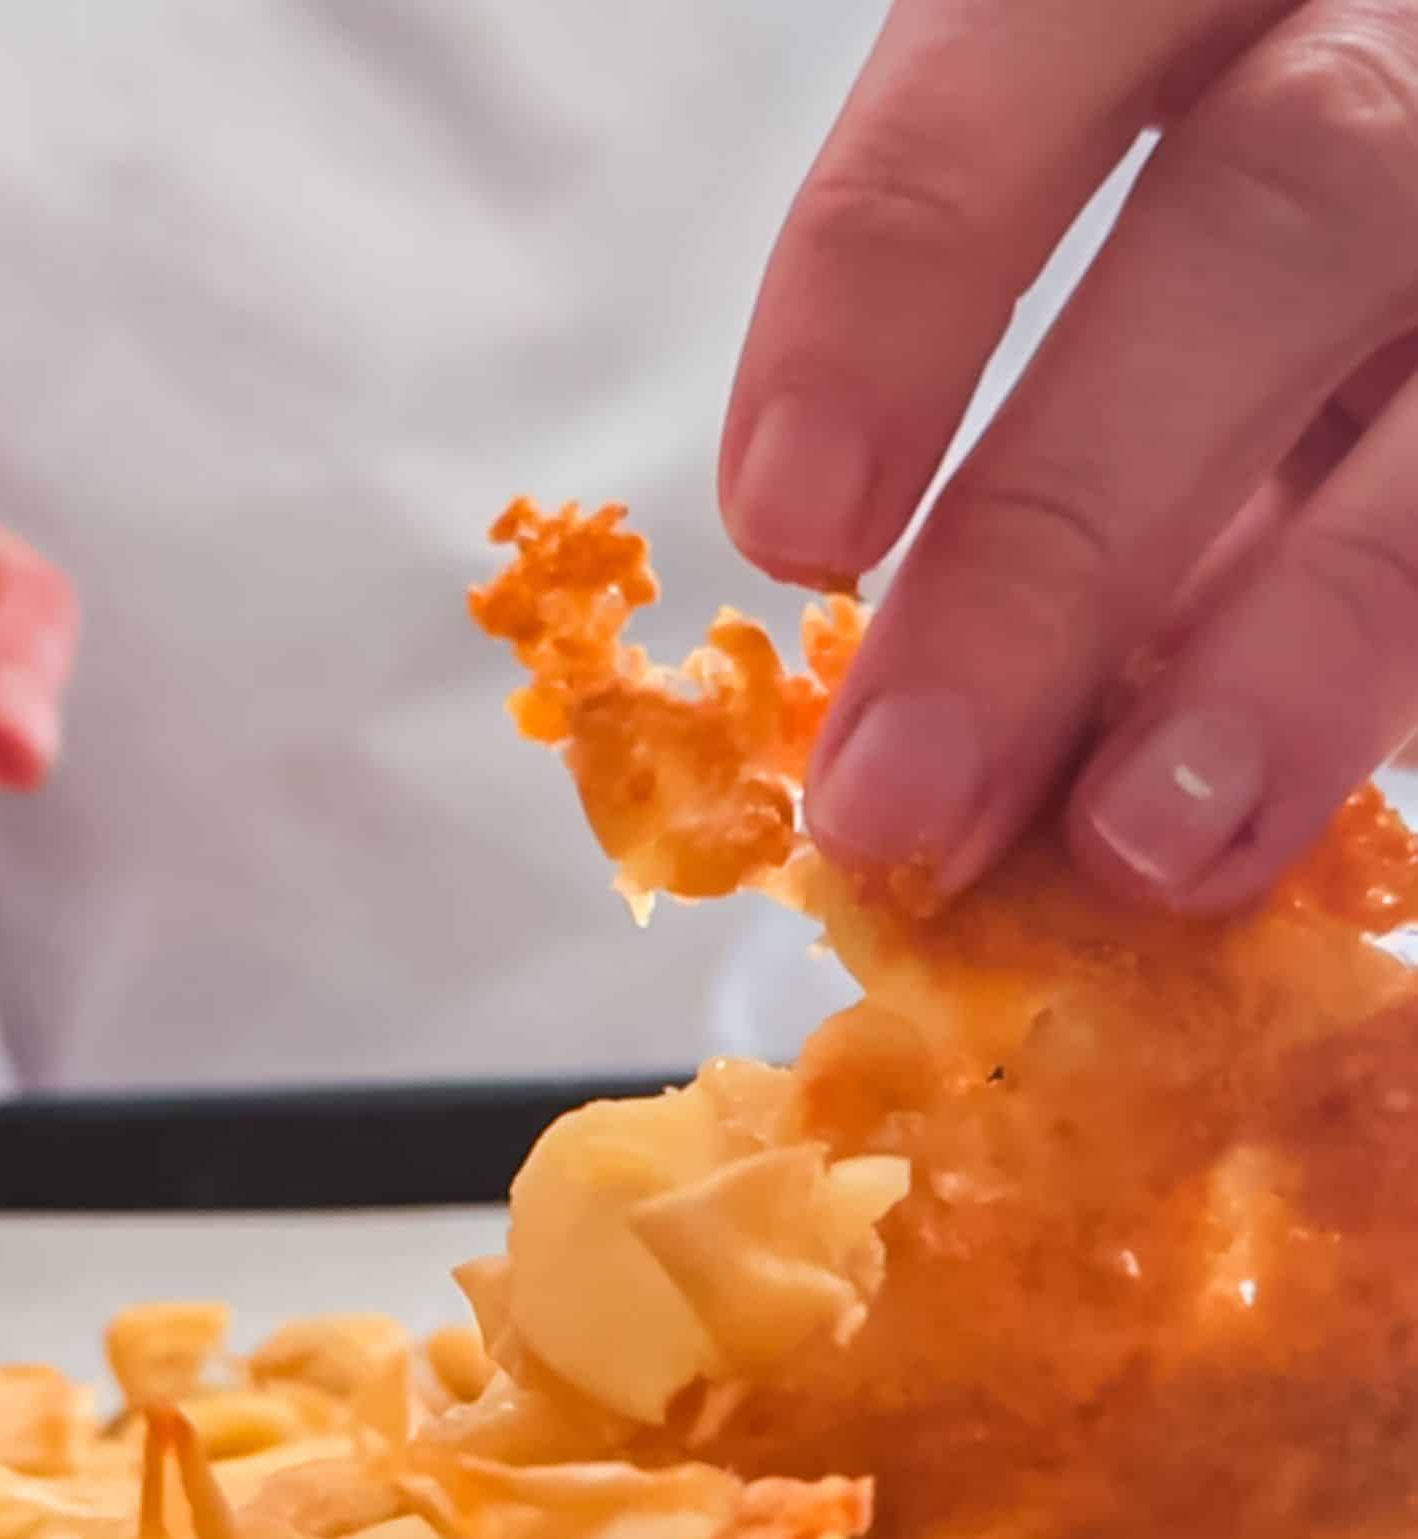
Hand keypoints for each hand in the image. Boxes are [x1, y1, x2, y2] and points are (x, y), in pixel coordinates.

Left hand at [720, 1, 1417, 910]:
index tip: (791, 526)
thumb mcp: (1159, 207)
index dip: (897, 282)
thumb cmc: (1256, 227)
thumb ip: (1074, 378)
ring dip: (1286, 653)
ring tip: (1135, 846)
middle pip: (1261, 225)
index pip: (1031, 47)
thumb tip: (952, 704)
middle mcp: (1409, 23)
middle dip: (1057, 536)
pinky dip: (1382, 685)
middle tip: (906, 793)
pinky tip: (1262, 823)